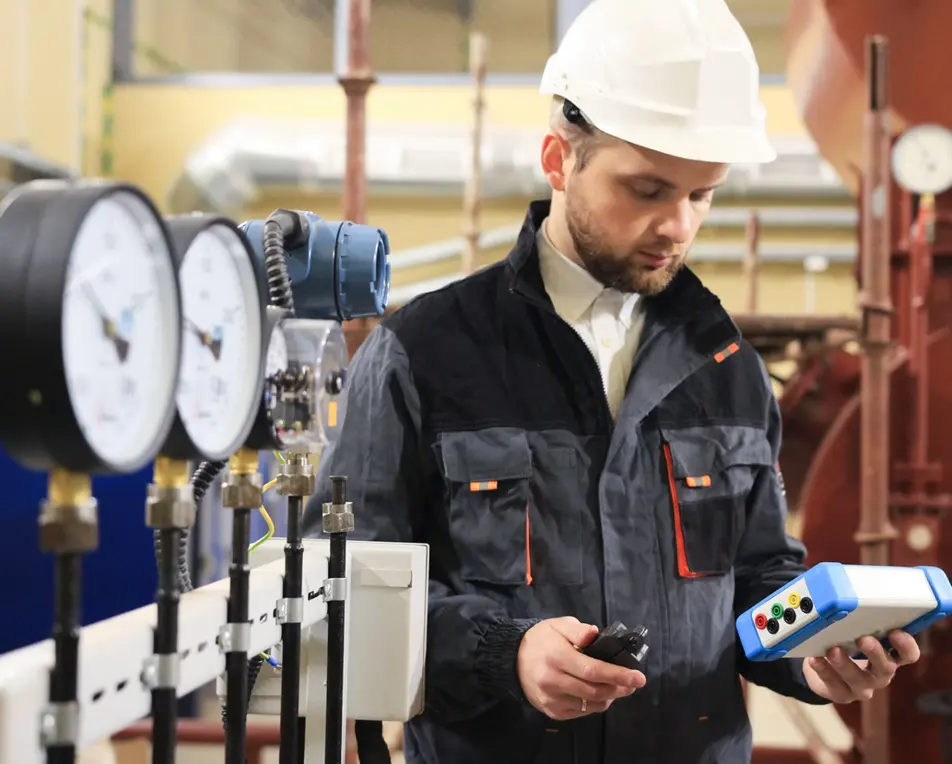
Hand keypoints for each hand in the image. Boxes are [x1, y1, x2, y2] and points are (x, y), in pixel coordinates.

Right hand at [516, 617, 646, 720]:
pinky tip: (597, 694)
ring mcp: (551, 699)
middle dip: (619, 688)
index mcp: (557, 657)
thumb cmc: (541, 639)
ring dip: (608, 698)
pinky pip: (580, 712)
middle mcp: (553, 681)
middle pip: (594, 691)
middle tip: (633, 683)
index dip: (618, 675)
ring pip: (590, 705)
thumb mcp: (558, 625)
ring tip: (617, 688)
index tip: (639, 677)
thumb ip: (578, 630)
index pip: (593, 670)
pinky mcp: (551, 711)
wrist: (511, 659)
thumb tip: (595, 633)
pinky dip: (593, 704)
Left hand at [802, 630, 920, 702]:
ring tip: (833, 650)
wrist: (822, 670)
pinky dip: (823, 670)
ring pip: (857, 679)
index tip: (896, 632)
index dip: (906, 646)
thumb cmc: (844, 644)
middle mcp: (879, 674)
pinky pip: (833, 685)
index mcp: (888, 656)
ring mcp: (861, 687)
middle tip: (864, 640)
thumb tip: (850, 594)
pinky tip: (815, 659)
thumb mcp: (855, 633)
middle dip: (875, 653)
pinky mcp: (840, 694)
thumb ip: (858, 621)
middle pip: (886, 668)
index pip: (907, 655)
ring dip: (845, 664)